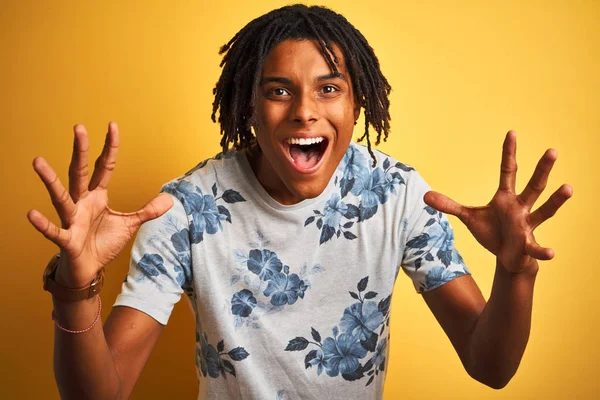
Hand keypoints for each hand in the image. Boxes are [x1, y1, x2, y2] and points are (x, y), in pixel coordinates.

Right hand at [28, 122, 172, 288]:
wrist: (89, 269)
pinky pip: (55, 231)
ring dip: (50, 180)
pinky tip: (32, 214)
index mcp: (97, 196)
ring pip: (61, 197)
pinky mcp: (67, 240)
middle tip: (79, 127)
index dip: (109, 148)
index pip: (104, 167)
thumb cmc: (103, 243)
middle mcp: (82, 203)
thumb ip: (148, 211)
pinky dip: (44, 224)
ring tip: (38, 162)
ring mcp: (73, 220)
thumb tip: (170, 198)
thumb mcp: (130, 224)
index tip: (112, 125)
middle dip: (80, 151)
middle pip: (80, 173)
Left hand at [423, 130, 571, 274]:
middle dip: (542, 169)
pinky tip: (551, 253)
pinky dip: (543, 251)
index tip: (512, 132)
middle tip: (552, 150)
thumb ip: (449, 205)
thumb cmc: (492, 232)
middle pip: (533, 185)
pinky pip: (536, 247)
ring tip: (568, 188)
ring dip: (556, 201)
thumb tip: (425, 195)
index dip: (509, 152)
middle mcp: (521, 208)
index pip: (508, 171)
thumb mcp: (469, 217)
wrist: (507, 256)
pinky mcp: (528, 245)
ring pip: (545, 210)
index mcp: (506, 198)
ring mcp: (527, 225)